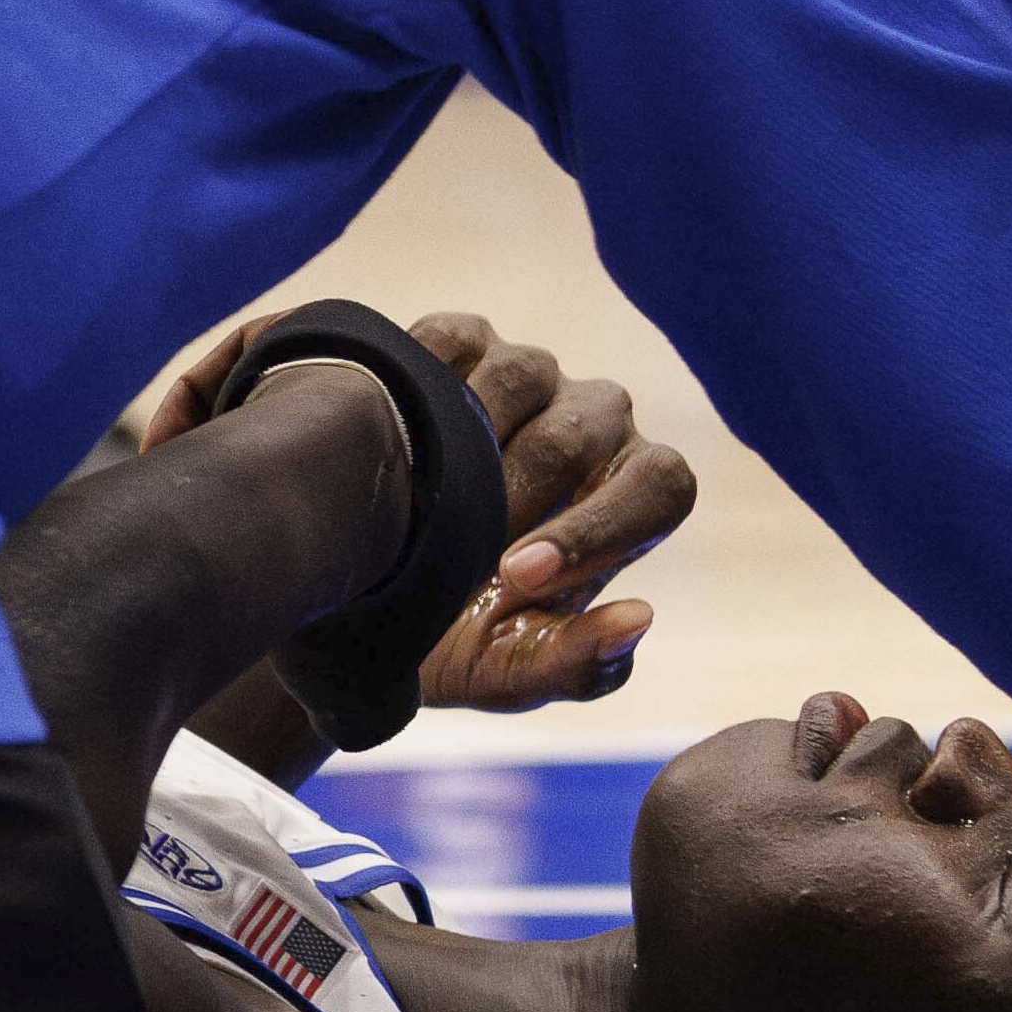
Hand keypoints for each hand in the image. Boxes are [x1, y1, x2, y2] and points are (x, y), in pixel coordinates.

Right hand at [149, 309, 693, 709]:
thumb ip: (576, 667)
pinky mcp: (464, 340)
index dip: (595, 528)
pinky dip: (421, 378)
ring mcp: (531, 375)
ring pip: (524, 375)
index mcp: (628, 502)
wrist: (351, 591)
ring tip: (413, 496)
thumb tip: (637, 618)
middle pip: (582, 431)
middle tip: (451, 551)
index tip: (515, 578)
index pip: (659, 486)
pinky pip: (456, 338)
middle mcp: (593, 425)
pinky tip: (382, 433)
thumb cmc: (447, 637)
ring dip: (467, 439)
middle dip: (515, 498)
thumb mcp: (502, 673)